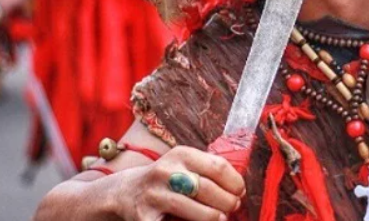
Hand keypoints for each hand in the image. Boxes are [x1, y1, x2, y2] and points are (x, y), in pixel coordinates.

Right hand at [115, 146, 244, 220]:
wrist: (127, 192)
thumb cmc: (167, 179)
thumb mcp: (184, 165)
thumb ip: (208, 170)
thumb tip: (239, 188)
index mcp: (181, 154)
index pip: (217, 166)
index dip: (235, 181)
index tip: (241, 191)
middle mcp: (166, 171)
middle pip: (208, 188)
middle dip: (228, 201)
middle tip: (234, 206)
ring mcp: (154, 195)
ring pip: (194, 209)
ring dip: (214, 217)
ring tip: (222, 218)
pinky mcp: (145, 218)